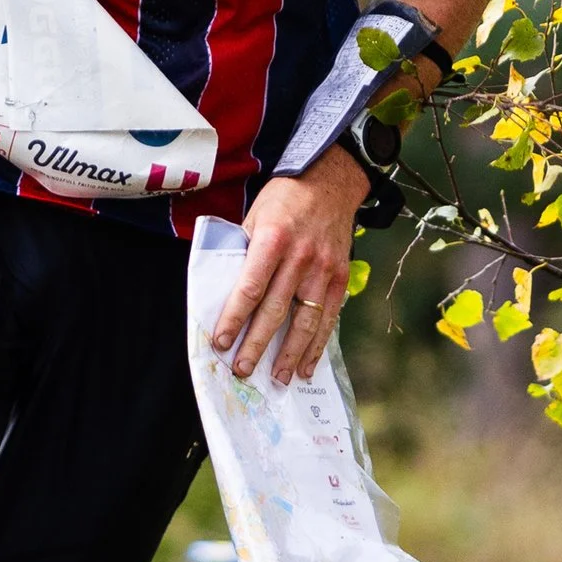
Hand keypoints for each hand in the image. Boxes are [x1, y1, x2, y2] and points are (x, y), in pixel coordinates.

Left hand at [211, 150, 368, 384]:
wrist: (331, 181)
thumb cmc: (285, 199)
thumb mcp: (254, 215)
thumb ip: (242, 251)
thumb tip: (224, 290)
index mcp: (273, 239)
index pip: (250, 288)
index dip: (234, 318)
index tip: (221, 342)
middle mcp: (300, 257)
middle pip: (275, 310)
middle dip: (257, 344)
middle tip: (242, 370)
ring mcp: (324, 270)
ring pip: (305, 321)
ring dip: (289, 354)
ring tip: (276, 379)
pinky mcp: (340, 277)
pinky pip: (329, 318)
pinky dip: (317, 345)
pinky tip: (305, 366)